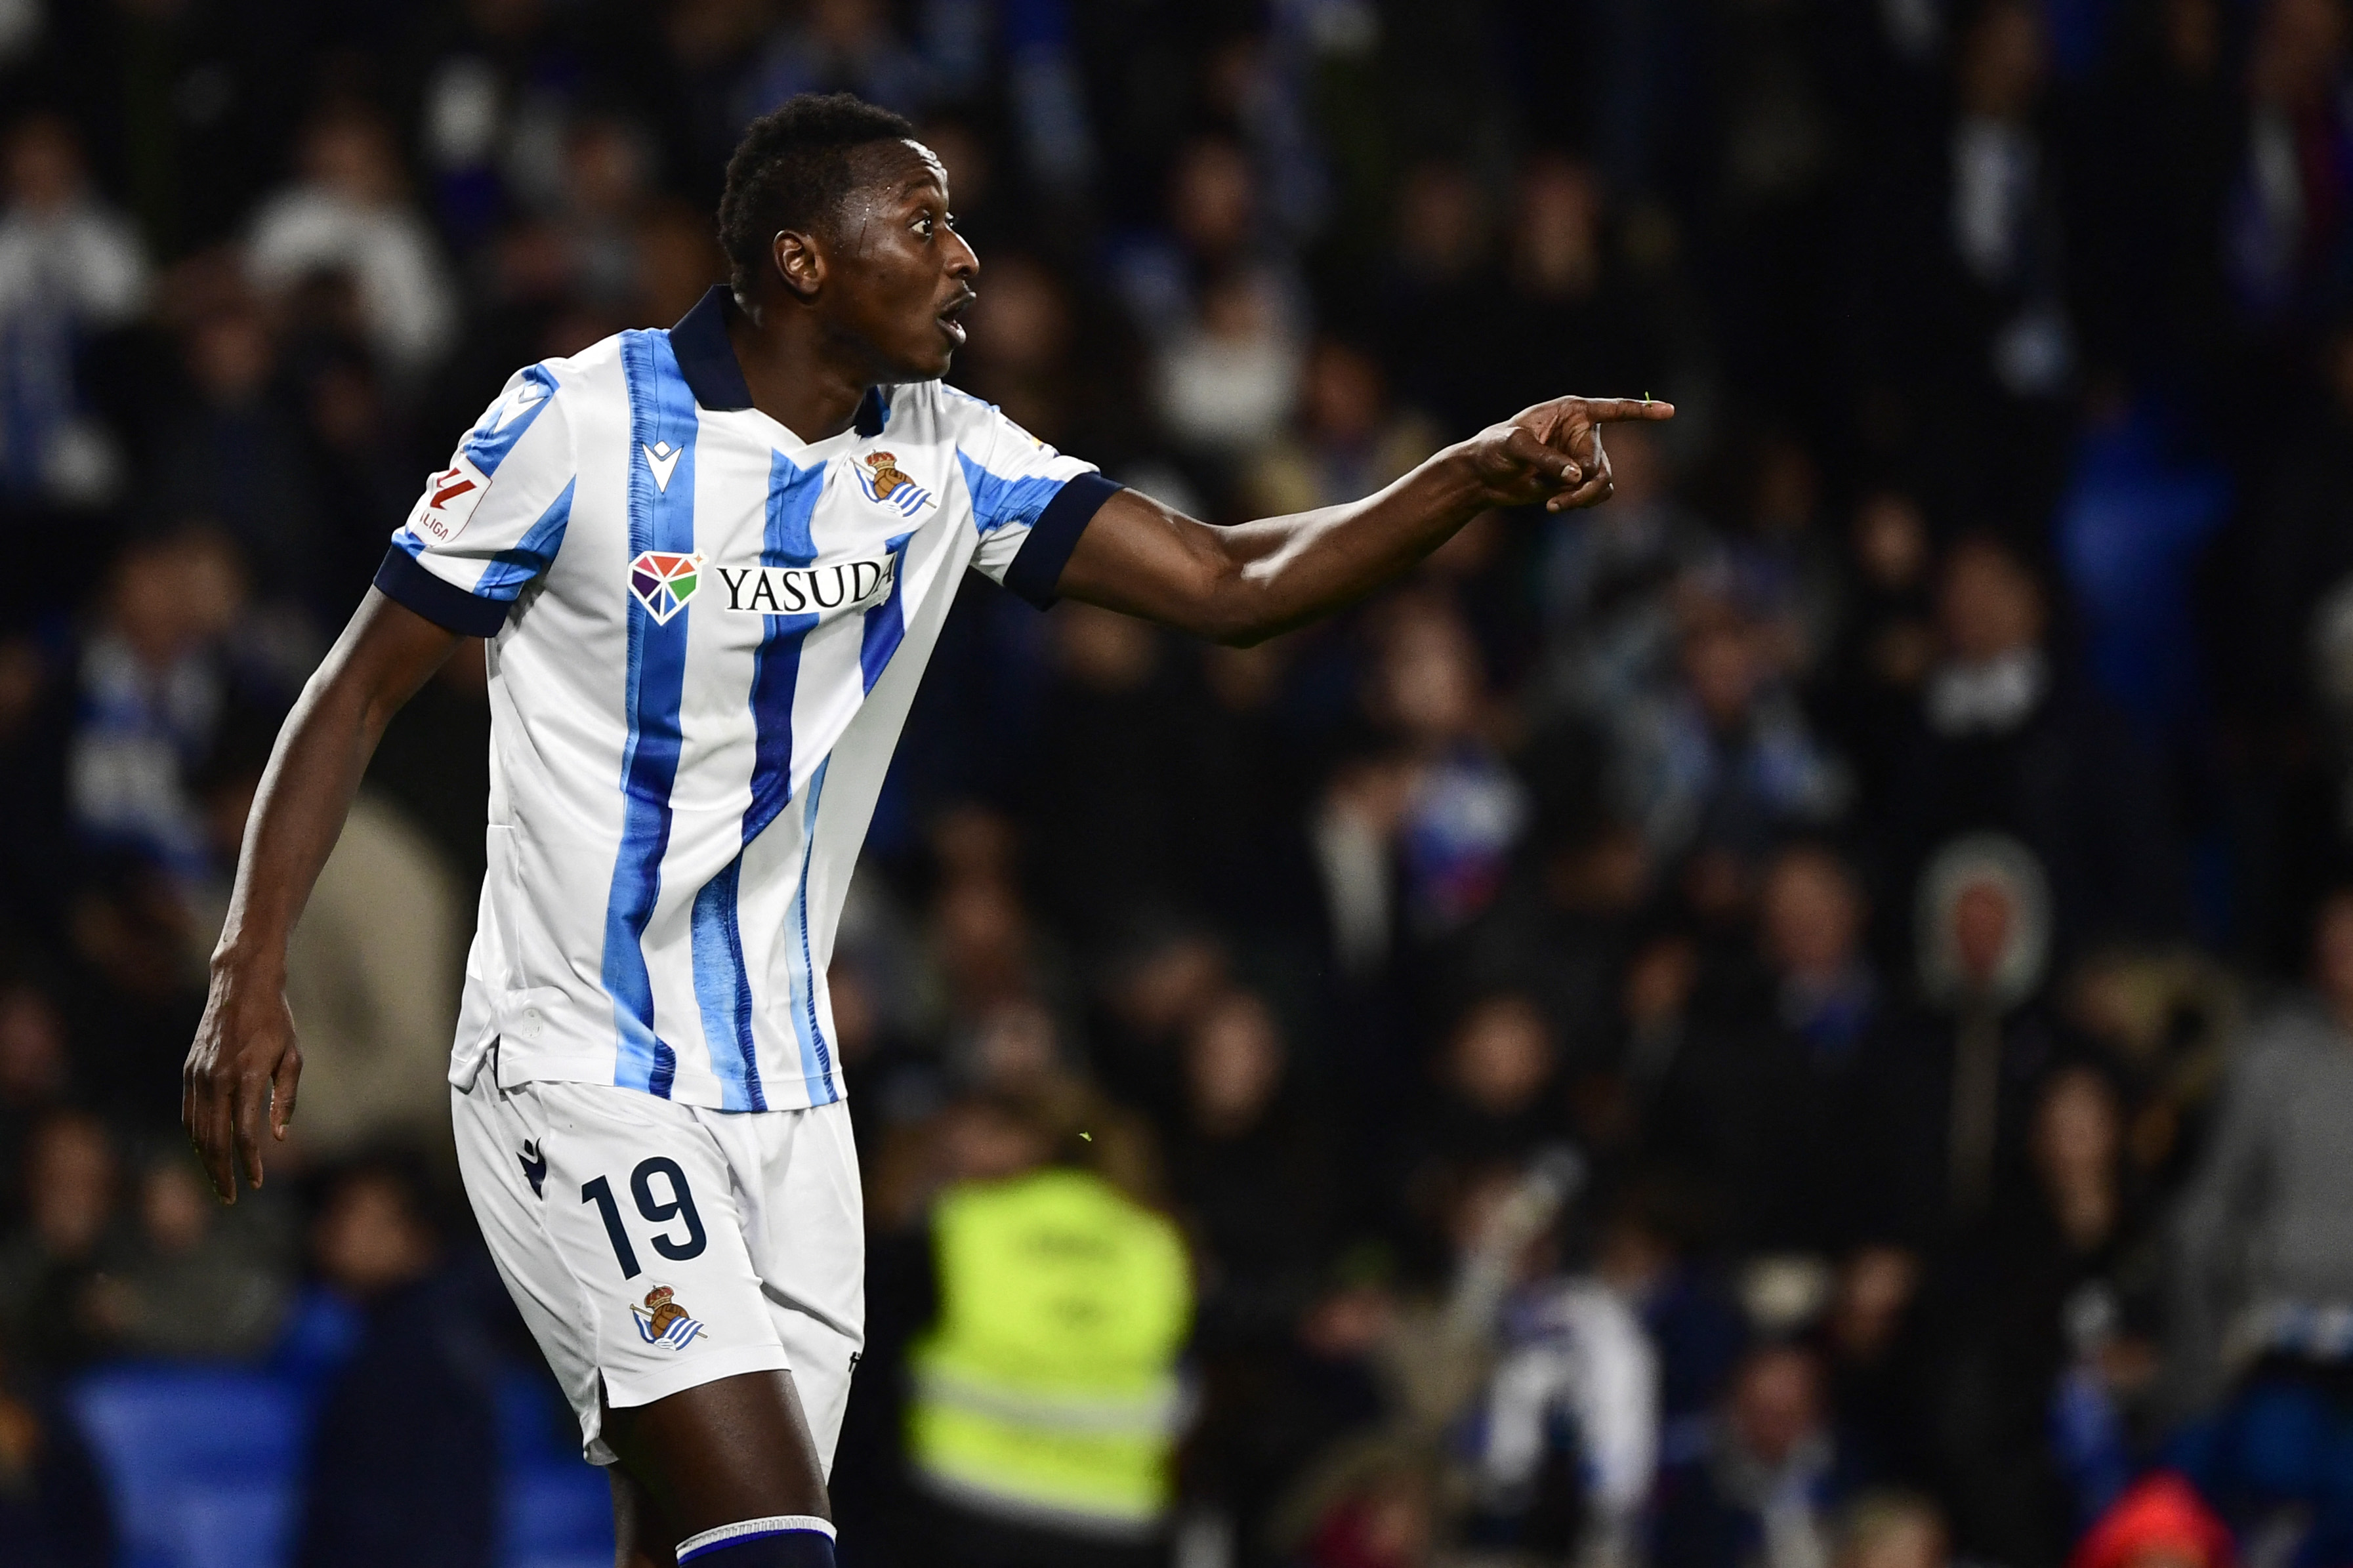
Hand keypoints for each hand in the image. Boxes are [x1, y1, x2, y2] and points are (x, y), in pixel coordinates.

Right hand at [182, 961, 301, 1202]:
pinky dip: (195, 1137)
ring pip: (196, 1130)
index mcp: (247, 1077)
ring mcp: (198, 1075)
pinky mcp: (188, 1071)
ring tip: (217, 1181)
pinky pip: (188, 1113)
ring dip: (205, 1160)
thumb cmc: (275, 1022)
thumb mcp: (292, 1057)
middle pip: (214, 1140)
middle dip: (222, 1172)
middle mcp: (217, 1079)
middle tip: (230, 1198)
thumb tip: (278, 1138)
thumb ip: (285, 1098)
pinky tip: (205, 1152)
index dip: (250, 1163)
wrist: (241, 986)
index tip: (257, 1182)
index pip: (244, 1134)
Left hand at [1461, 395, 1675, 512]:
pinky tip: (1554, 505)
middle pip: (1602, 462)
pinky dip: (1580, 503)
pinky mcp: (1578, 480)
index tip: (1670, 411)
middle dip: (1583, 484)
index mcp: (1572, 411)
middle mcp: (1583, 432)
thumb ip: (1547, 458)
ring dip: (1582, 498)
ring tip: (1553, 506)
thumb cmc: (1493, 449)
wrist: (1482, 476)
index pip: (1614, 409)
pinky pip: (1597, 494)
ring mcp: (1582, 457)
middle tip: (1556, 499)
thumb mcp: (1514, 447)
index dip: (1643, 411)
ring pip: (1604, 482)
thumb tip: (1578, 476)